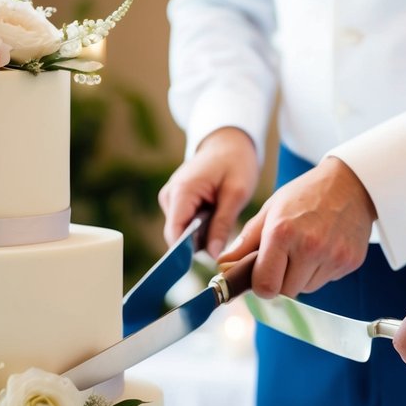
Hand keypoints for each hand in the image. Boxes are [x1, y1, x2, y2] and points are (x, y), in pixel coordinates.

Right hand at [158, 127, 259, 257]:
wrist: (228, 141)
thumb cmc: (235, 162)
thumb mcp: (236, 194)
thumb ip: (222, 225)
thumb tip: (212, 255)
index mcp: (182, 191)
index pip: (175, 233)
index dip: (186, 253)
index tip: (206, 264)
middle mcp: (170, 196)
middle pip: (177, 235)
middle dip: (197, 244)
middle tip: (225, 245)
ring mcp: (171, 198)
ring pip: (181, 231)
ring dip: (200, 235)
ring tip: (223, 224)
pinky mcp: (176, 201)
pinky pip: (185, 224)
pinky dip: (200, 227)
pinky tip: (216, 218)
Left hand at [217, 156, 374, 297]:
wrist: (350, 183)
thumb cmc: (305, 194)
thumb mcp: (271, 210)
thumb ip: (246, 241)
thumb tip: (224, 266)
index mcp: (282, 233)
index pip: (266, 286)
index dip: (261, 284)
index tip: (262, 275)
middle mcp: (309, 247)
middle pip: (287, 292)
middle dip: (282, 280)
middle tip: (286, 257)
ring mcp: (333, 256)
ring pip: (307, 289)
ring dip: (302, 276)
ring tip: (307, 248)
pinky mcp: (350, 262)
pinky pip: (327, 281)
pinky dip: (321, 270)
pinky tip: (324, 246)